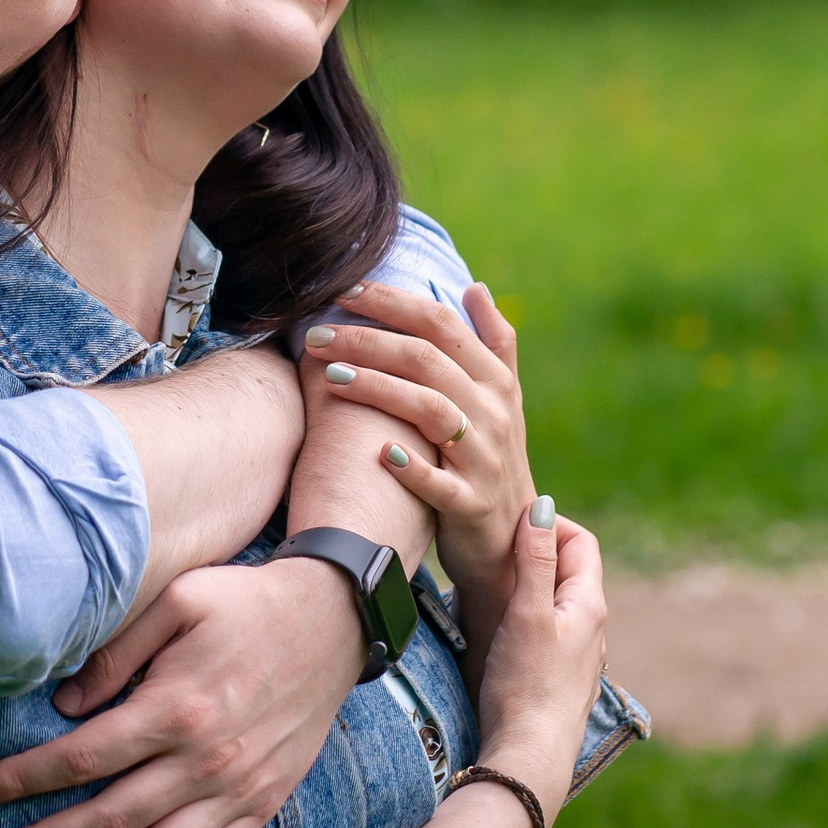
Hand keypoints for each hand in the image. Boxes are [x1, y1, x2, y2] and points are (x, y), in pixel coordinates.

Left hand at [0, 556, 365, 827]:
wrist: (334, 619)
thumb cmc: (246, 602)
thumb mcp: (178, 600)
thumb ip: (116, 653)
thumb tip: (63, 706)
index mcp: (175, 708)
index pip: (81, 757)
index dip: (22, 780)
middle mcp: (205, 760)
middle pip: (108, 817)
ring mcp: (237, 789)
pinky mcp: (263, 802)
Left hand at [302, 278, 534, 600]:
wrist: (511, 539)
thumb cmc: (492, 457)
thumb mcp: (503, 398)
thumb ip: (493, 341)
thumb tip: (475, 287)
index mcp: (495, 380)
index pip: (442, 324)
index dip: (394, 303)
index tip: (345, 291)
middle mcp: (494, 412)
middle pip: (427, 360)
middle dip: (368, 341)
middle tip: (317, 335)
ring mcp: (484, 459)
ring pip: (430, 410)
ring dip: (378, 389)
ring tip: (330, 377)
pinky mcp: (471, 504)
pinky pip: (441, 483)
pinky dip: (412, 466)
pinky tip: (379, 451)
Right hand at [474, 499, 609, 810]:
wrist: (530, 756)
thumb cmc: (526, 683)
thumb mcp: (527, 612)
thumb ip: (534, 559)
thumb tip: (543, 507)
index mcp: (590, 604)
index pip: (581, 541)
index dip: (550, 523)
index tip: (512, 526)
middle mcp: (593, 628)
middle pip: (571, 571)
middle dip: (537, 552)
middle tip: (497, 551)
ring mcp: (579, 657)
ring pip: (559, 604)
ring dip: (532, 587)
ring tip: (495, 588)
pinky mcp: (561, 680)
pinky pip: (551, 633)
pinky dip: (530, 618)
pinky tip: (504, 632)